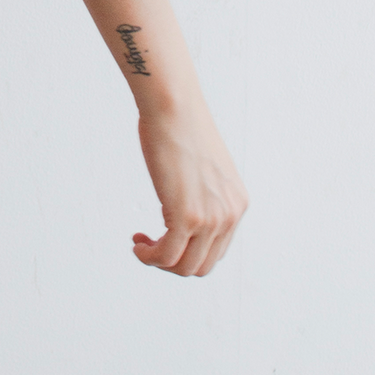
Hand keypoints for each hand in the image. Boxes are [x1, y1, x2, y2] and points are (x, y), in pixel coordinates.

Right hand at [132, 96, 248, 275]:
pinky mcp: (187, 216)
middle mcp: (229, 215)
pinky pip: (167, 255)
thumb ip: (204, 192)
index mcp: (237, 204)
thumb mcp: (204, 168)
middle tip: (150, 244)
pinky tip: (138, 244)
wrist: (174, 107)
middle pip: (202, 265)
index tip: (164, 236)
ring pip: (184, 267)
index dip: (187, 251)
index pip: (216, 250)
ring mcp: (210, 218)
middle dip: (173, 262)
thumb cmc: (181, 127)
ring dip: (159, 262)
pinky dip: (149, 257)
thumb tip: (184, 202)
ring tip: (142, 245)